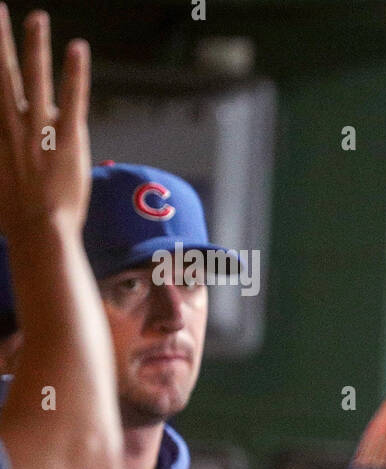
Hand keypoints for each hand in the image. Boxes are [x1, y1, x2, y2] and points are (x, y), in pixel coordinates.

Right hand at [0, 4, 90, 235]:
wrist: (37, 231)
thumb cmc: (14, 213)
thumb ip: (1, 151)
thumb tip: (4, 133)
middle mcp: (11, 124)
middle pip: (2, 73)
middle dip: (0, 39)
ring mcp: (39, 129)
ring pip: (36, 77)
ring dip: (35, 45)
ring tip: (37, 17)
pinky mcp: (68, 138)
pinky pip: (72, 97)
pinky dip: (74, 72)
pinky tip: (77, 48)